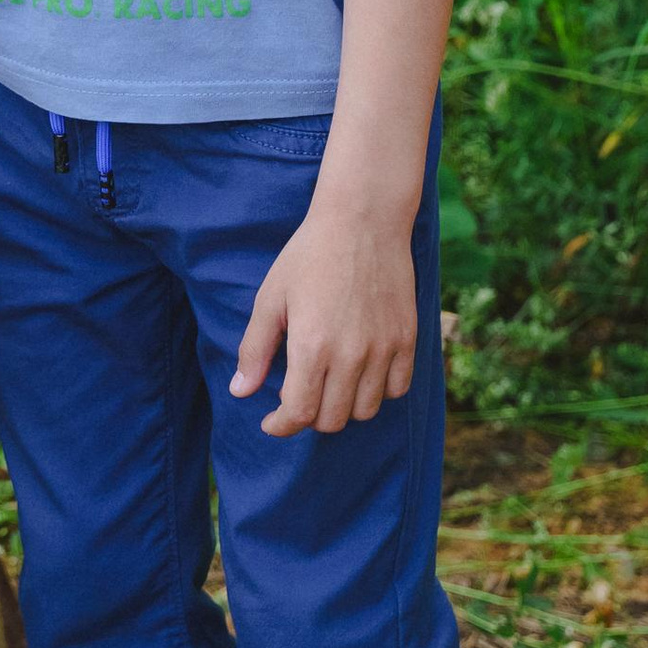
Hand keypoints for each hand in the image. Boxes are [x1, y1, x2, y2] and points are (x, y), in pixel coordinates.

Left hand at [232, 188, 419, 436]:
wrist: (362, 221)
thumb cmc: (309, 256)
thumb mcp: (270, 298)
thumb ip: (255, 348)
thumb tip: (240, 391)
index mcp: (311, 346)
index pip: (299, 413)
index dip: (282, 426)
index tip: (272, 422)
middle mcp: (351, 355)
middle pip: (332, 419)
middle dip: (309, 417)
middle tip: (297, 397)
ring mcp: (383, 348)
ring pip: (366, 410)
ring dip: (343, 407)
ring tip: (328, 385)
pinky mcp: (407, 338)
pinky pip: (397, 389)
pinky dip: (378, 392)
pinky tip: (360, 374)